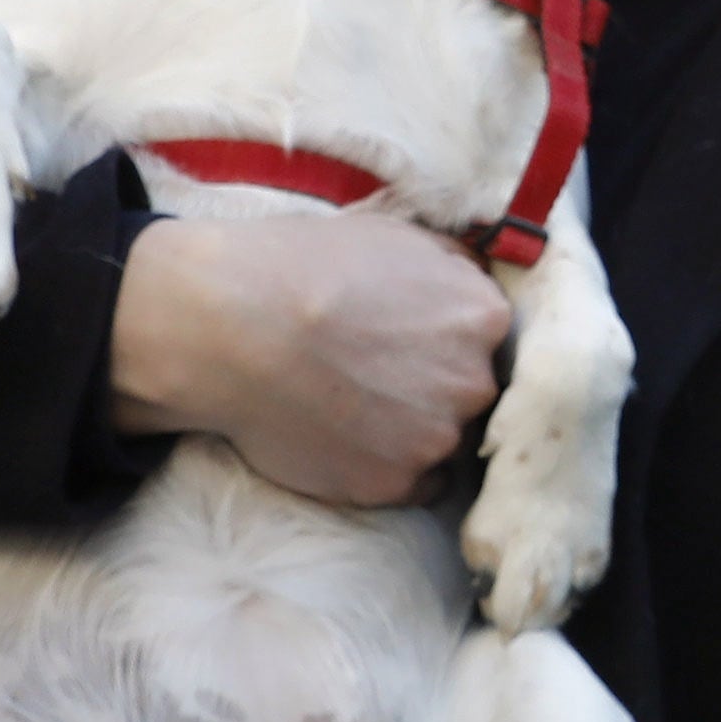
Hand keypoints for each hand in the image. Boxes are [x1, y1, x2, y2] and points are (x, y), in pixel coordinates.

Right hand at [110, 211, 508, 505]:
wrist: (230, 327)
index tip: (413, 341)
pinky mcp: (393, 485)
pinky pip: (413, 485)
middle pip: (473, 392)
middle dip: (434, 385)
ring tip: (351, 407)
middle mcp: (474, 383)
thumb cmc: (299, 268)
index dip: (449, 340)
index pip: (490, 339)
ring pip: (443, 441)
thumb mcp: (390, 236)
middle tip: (375, 373)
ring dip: (412, 429)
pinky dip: (387, 467)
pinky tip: (348, 439)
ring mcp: (435, 440)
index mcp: (482, 317)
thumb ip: (449, 267)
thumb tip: (471, 282)